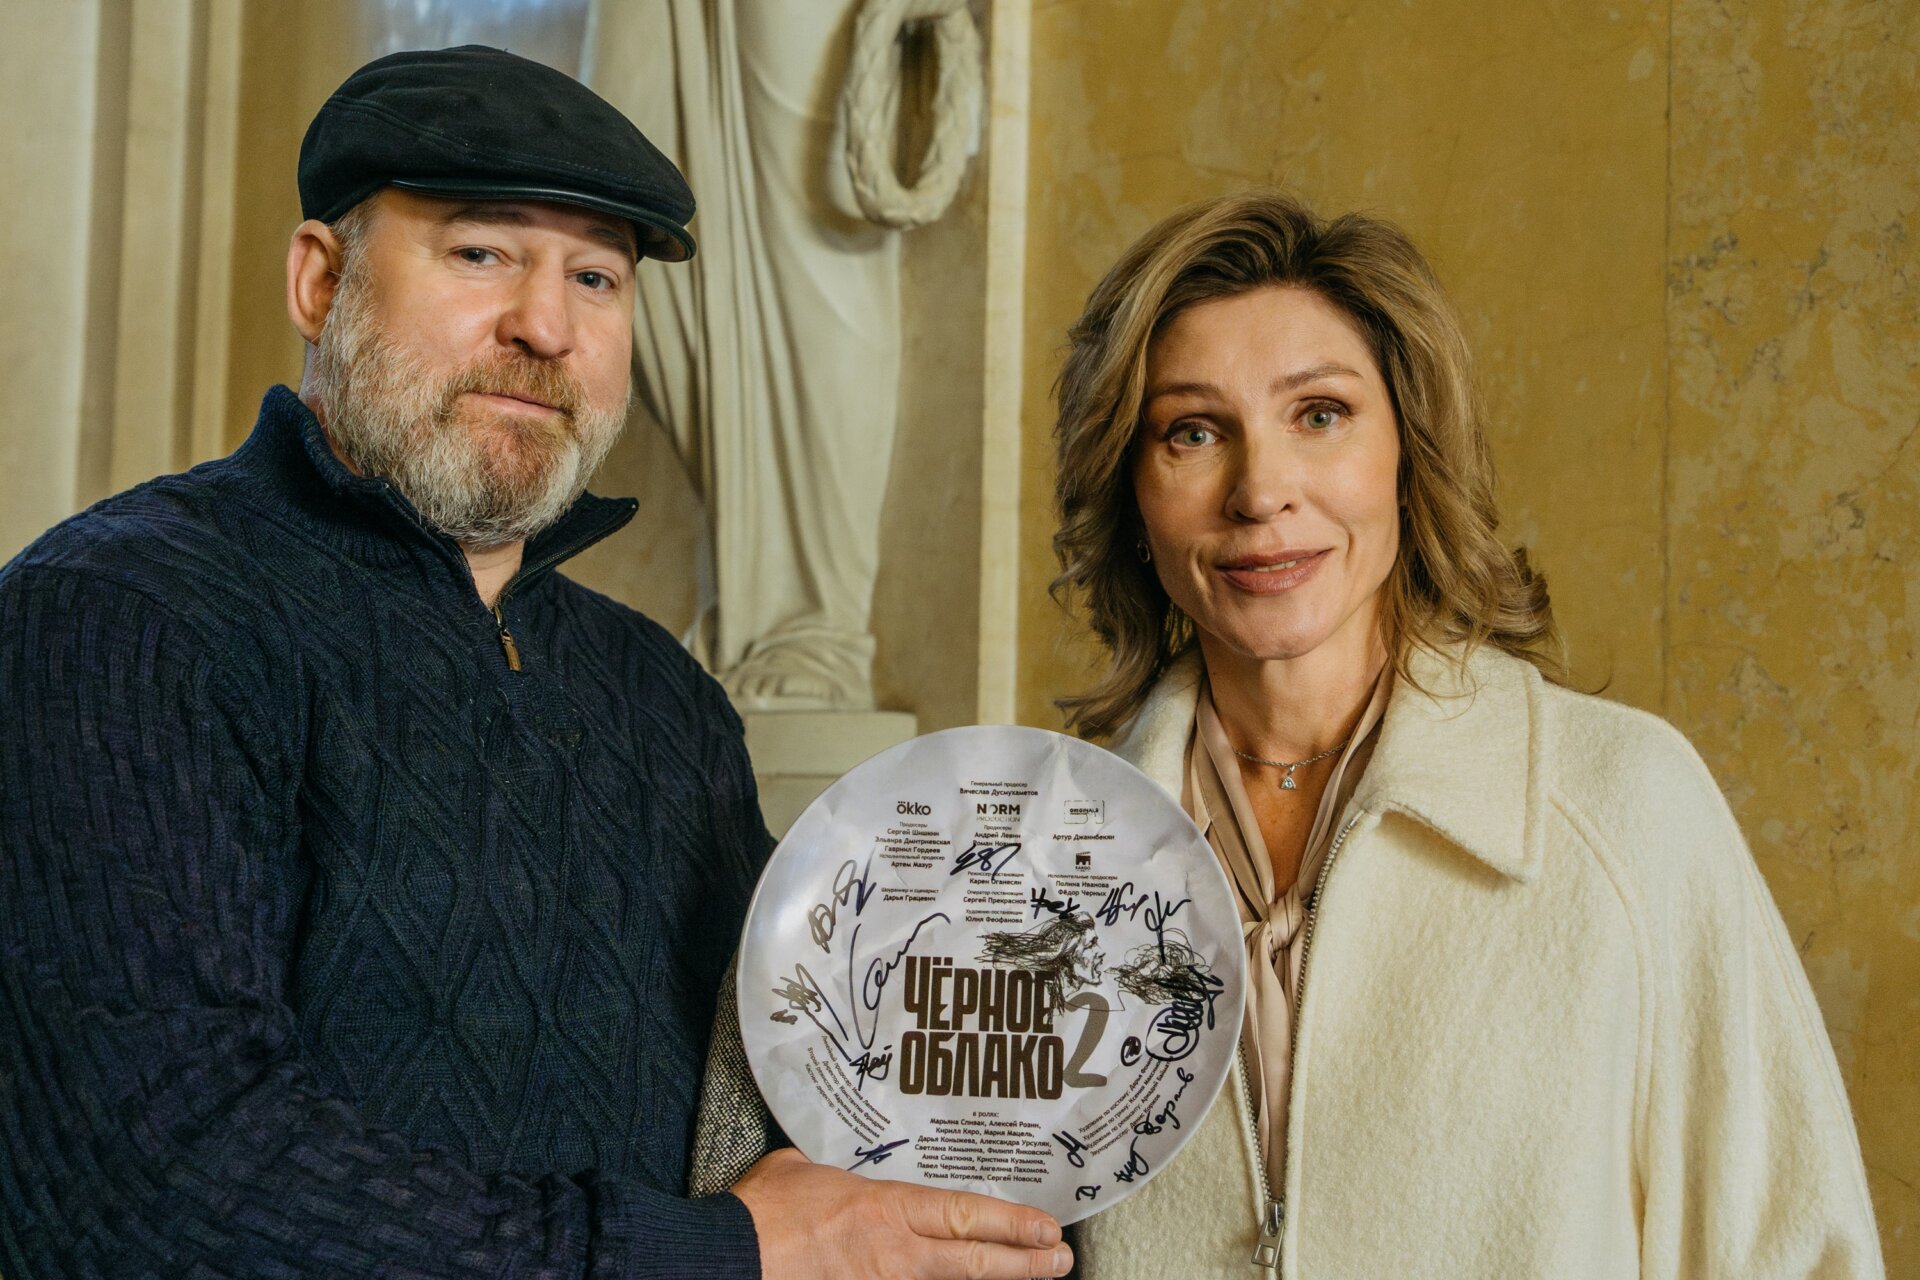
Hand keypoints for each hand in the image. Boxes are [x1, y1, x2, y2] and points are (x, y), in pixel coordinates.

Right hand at [732, 1147, 1072, 1279]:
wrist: (725, 1261)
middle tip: (1060, 1260)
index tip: (1047, 1227)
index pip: (965, 1215)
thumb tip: (828, 1172)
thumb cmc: (759, 1214)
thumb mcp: (800, 1170)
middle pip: (974, 1262)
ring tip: (1029, 1277)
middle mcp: (894, 1254)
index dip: (1012, 1223)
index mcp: (885, 1210)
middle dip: (1024, 1263)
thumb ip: (830, 1172)